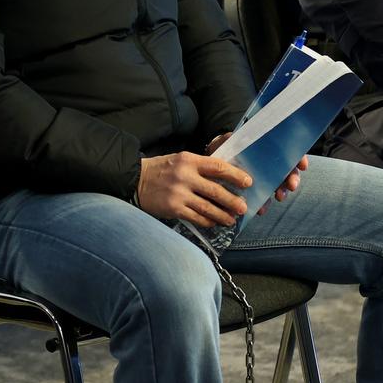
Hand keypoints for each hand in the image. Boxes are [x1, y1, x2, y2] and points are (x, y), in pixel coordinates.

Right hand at [135, 152, 251, 228]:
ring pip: (208, 207)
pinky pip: (196, 217)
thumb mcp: (180, 160)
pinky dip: (208, 221)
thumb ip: (200, 167)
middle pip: (216, 190)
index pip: (218, 167)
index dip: (235, 175)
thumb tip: (225, 180)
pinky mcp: (174, 208)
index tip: (247, 183)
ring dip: (223, 215)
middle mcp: (185, 176)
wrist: (135, 180)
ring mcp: (179, 193)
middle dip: (233, 201)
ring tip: (232, 219)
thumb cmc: (162, 169)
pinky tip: (214, 223)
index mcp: (189, 160)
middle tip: (243, 207)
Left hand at [201, 133, 305, 212]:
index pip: (289, 151)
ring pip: (280, 186)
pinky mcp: (256, 192)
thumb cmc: (223, 148)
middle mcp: (270, 164)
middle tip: (291, 185)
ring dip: (282, 192)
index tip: (302, 165)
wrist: (211, 164)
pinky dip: (264, 204)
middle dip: (293, 179)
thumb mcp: (228, 140)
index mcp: (268, 149)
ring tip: (279, 197)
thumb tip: (240, 144)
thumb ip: (234, 140)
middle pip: (289, 171)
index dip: (298, 158)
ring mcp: (265, 179)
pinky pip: (264, 199)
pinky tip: (261, 209)